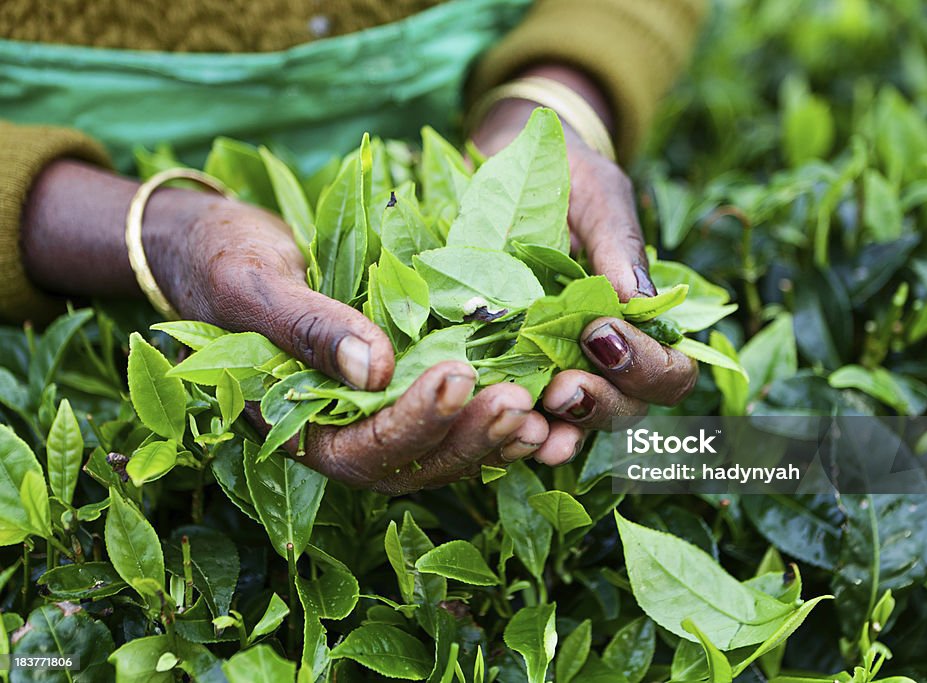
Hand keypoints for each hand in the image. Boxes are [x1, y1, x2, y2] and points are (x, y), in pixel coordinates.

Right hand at [23, 160, 576, 491]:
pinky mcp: (401, 384)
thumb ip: (305, 329)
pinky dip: (492, 414)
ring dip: (492, 437)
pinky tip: (538, 398)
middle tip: (519, 403)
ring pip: (442, 449)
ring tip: (541, 411)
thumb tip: (374, 370)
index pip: (361, 447)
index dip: (414, 421)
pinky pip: (451, 414)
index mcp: (296, 424)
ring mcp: (375, 412)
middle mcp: (341, 431)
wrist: (217, 245)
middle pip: (413, 462)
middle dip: (468, 438)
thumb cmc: (220, 261)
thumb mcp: (251, 285)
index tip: (458, 376)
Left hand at [471, 66, 698, 452]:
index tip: (602, 335)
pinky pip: (520, 411)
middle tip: (564, 389)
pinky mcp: (507, 366)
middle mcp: (603, 355)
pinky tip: (503, 426)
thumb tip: (637, 302)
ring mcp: (556, 366)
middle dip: (600, 405)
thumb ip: (619, 247)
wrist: (508, 163)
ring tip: (532, 415)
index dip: (647, 368)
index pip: (669, 371)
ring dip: (558, 428)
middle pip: (625, 409)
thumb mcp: (599, 198)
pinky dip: (516, 426)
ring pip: (575, 423)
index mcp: (640, 319)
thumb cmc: (569, 175)